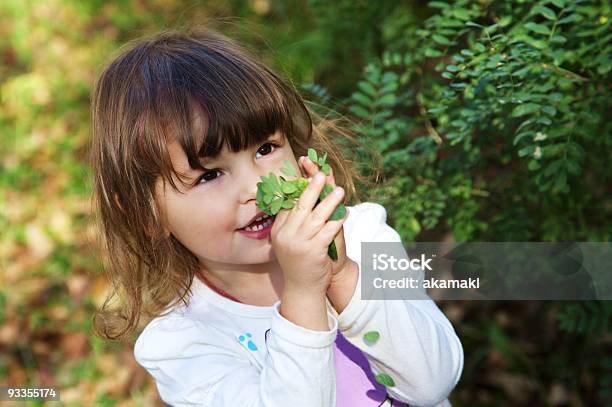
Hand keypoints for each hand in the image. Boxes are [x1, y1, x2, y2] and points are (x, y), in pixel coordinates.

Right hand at [270, 166, 348, 294]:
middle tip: (321, 174)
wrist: (302, 289)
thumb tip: (301, 198)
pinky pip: (328, 231)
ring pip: (317, 216)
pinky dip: (338, 220)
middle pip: (301, 206)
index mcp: (278, 230)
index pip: (288, 204)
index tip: (307, 175)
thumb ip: (293, 223)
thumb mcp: (289, 241)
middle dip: (312, 188)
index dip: (298, 188)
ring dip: (330, 201)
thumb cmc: (299, 263)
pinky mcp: (313, 251)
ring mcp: (298, 243)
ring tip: (340, 190)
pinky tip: (346, 213)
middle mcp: (285, 235)